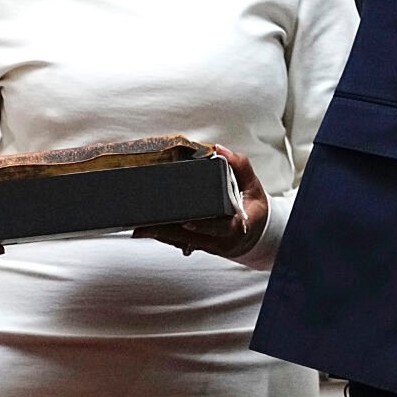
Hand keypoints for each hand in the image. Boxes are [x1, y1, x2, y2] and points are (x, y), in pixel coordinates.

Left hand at [135, 145, 267, 259]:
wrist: (255, 234)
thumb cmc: (253, 209)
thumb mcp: (253, 186)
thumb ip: (239, 166)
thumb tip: (220, 149)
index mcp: (238, 226)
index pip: (219, 228)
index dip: (203, 225)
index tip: (187, 221)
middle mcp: (222, 241)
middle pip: (192, 238)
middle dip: (169, 231)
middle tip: (148, 224)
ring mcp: (210, 246)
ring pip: (182, 243)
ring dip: (161, 236)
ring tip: (141, 228)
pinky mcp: (200, 247)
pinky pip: (180, 244)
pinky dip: (164, 237)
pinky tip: (148, 231)